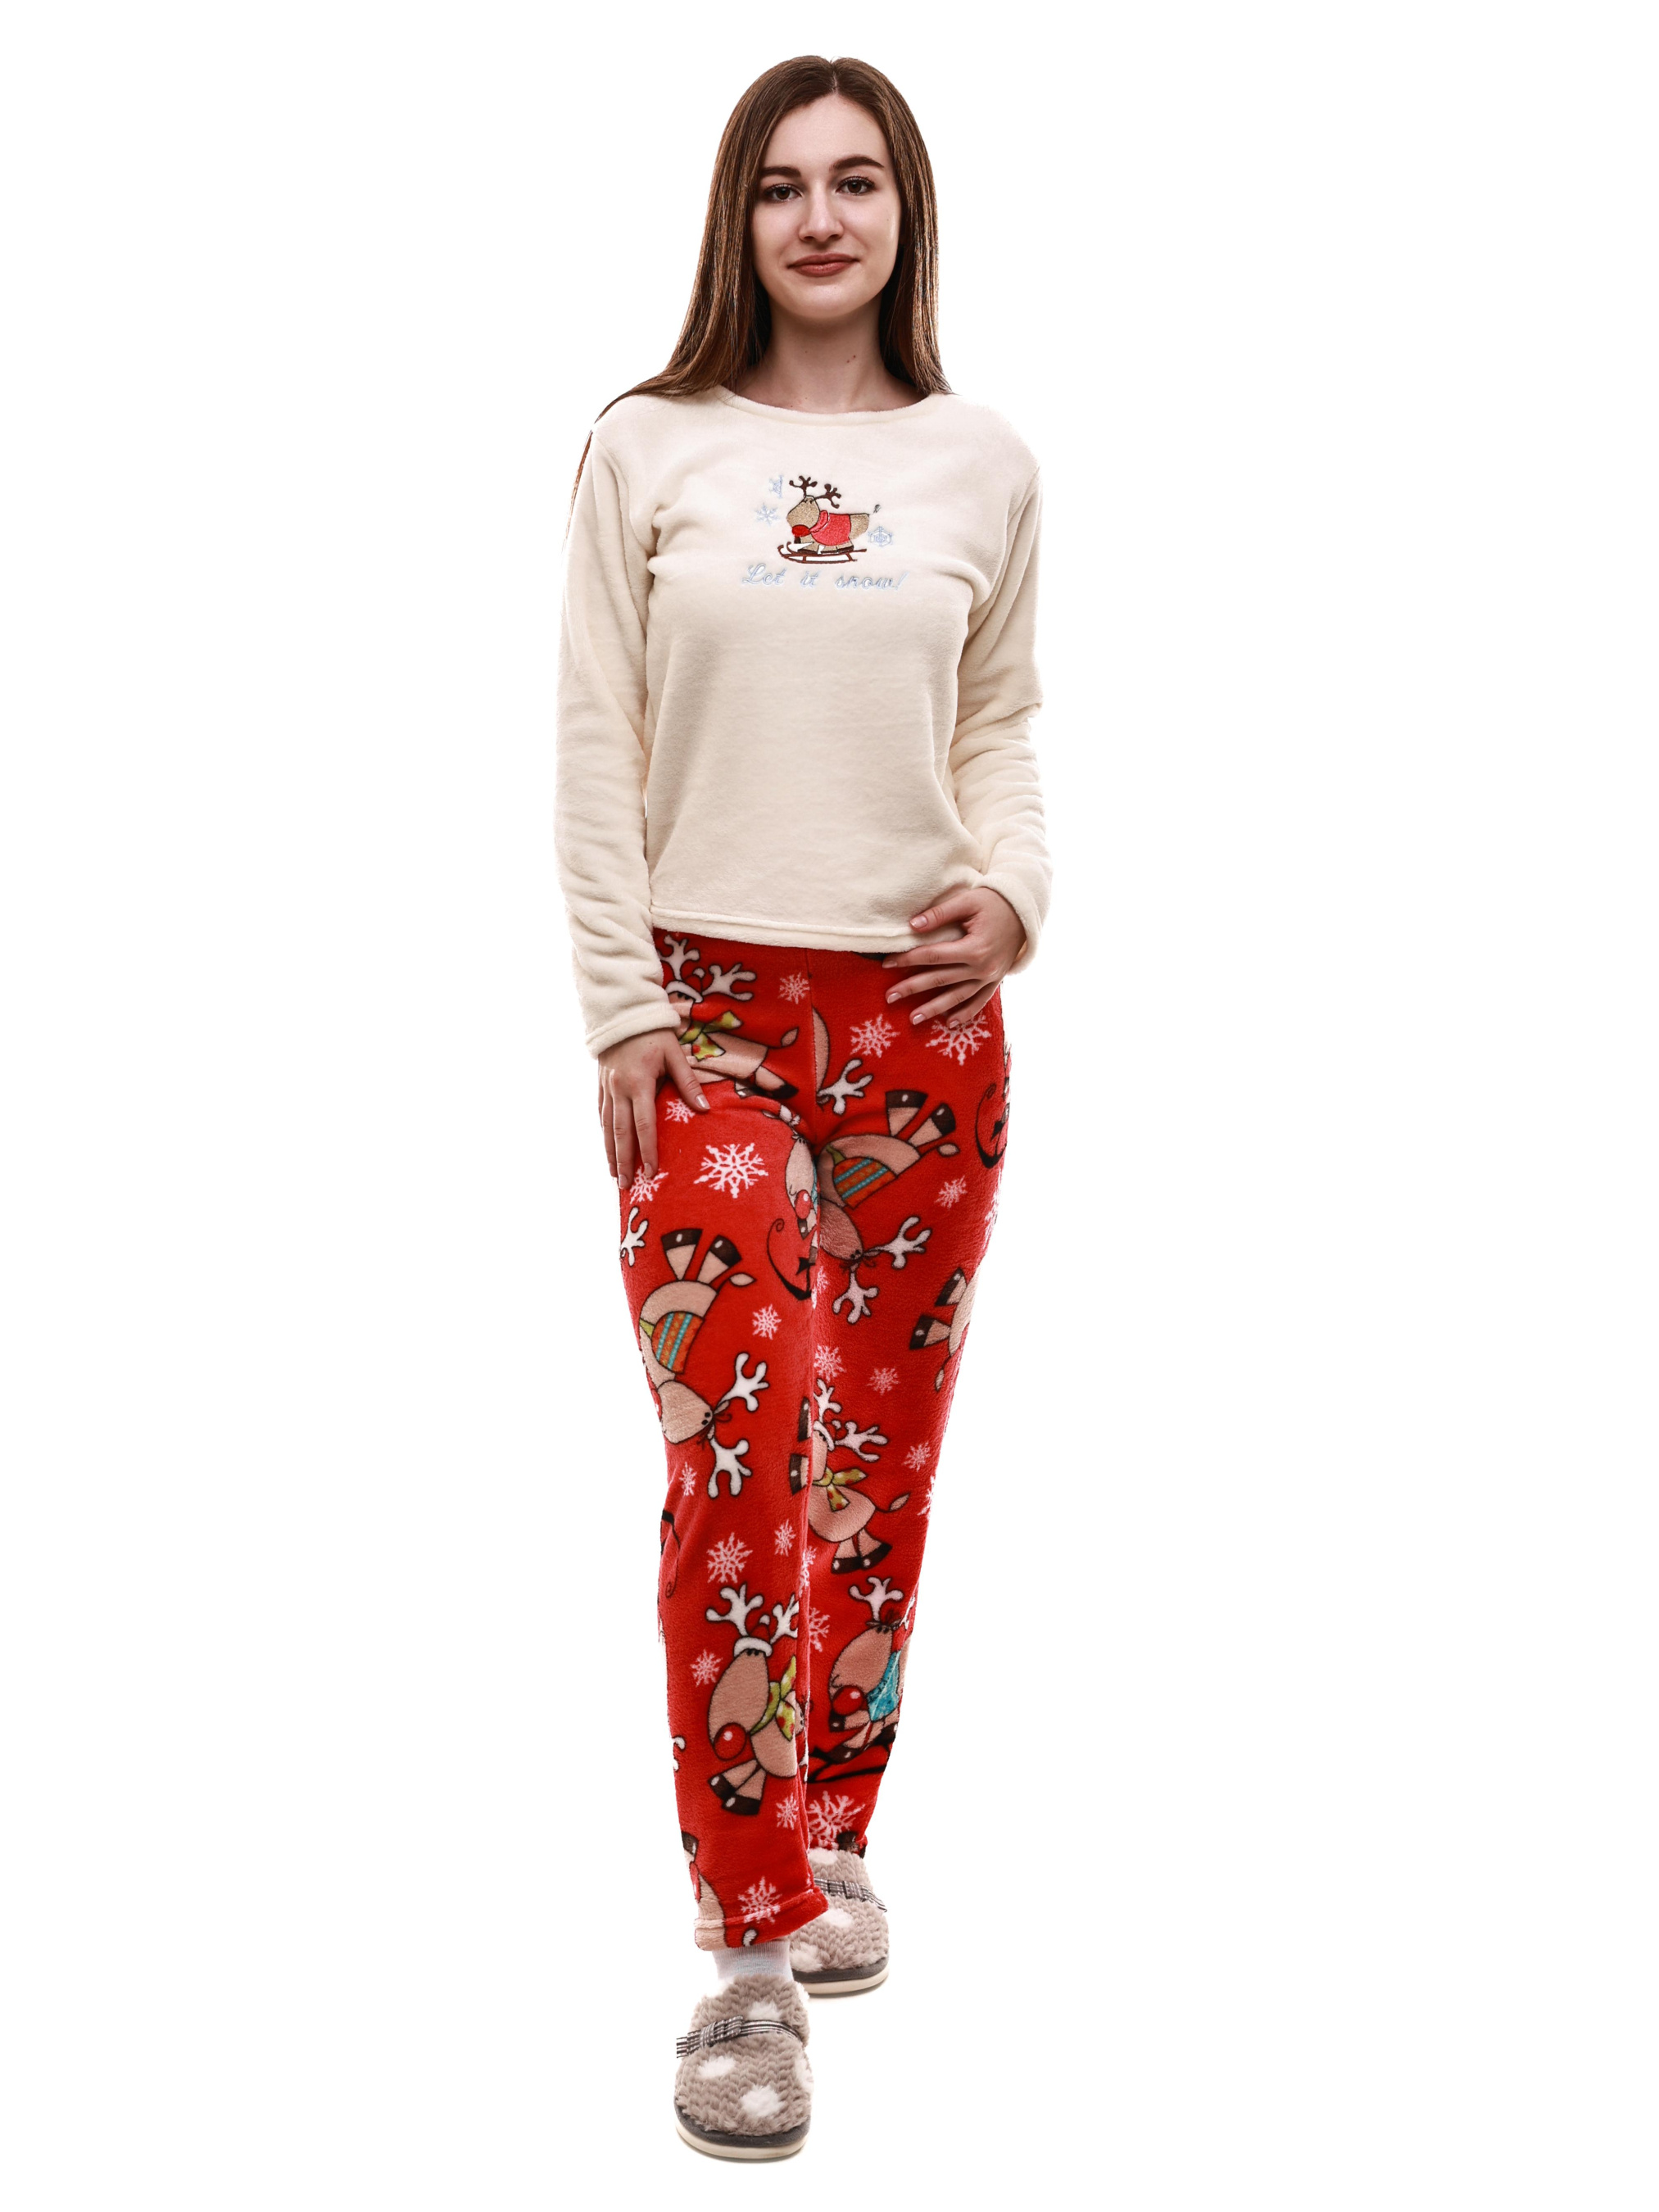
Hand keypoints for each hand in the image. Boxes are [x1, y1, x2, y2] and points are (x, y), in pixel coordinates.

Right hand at [598, 1027, 708, 1185]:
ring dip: (610, 1153)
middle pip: (620, 1132)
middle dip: (624, 1161)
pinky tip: (608, 1149)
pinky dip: (604, 1135)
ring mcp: (606, 1087)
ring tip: (615, 1176)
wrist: (623, 1013)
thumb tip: (704, 1109)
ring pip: (606, 1127)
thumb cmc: (654, 1033)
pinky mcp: (600, 1085)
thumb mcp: (675, 1054)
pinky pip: (601, 1114)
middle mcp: (619, 1088)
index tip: (651, 1171)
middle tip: (627, 1186)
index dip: (647, 1150)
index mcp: (639, 1082)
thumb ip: (688, 1082)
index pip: (644, 1124)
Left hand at [881, 886, 1024, 1026]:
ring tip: (913, 1019)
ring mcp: (990, 977)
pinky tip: (950, 1023)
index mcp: (974, 948)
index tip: (887, 964)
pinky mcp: (996, 980)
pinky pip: (979, 1001)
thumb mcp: (967, 901)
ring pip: (957, 997)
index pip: (933, 956)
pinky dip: (965, 1014)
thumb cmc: (993, 902)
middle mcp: (982, 968)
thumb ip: (940, 914)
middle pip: (940, 980)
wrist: (1024, 911)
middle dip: (912, 989)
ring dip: (934, 1009)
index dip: (908, 959)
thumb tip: (912, 925)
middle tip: (889, 996)